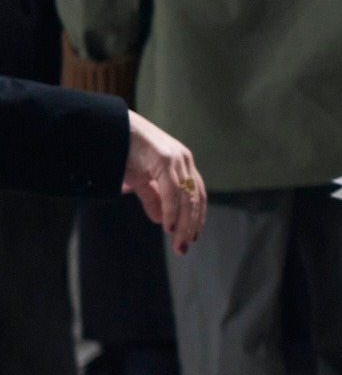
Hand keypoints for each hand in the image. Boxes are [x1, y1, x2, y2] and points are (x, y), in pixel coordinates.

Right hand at [124, 109, 204, 254]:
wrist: (110, 127)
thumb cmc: (123, 150)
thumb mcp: (140, 179)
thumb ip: (152, 198)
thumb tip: (159, 221)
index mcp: (182, 164)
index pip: (196, 195)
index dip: (195, 217)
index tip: (190, 238)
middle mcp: (184, 160)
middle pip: (196, 198)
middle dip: (192, 225)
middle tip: (184, 247)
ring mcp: (177, 158)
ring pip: (187, 197)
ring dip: (184, 222)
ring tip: (178, 241)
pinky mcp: (165, 158)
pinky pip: (173, 191)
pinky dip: (172, 210)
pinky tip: (167, 225)